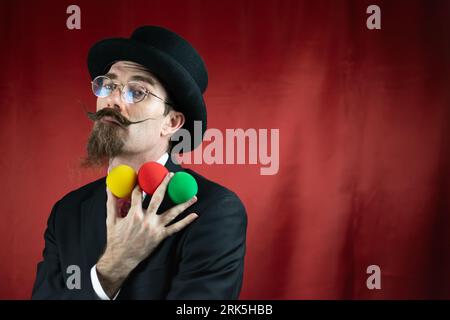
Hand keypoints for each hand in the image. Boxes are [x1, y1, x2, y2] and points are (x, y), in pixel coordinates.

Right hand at [96, 172, 197, 297]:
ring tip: (193, 196)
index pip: (138, 194)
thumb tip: (109, 187)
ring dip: (184, 204)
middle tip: (171, 175)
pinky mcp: (160, 236)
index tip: (143, 177)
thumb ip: (111, 202)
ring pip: (172, 213)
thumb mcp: (111, 220)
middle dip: (165, 185)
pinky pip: (176, 228)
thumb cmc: (115, 239)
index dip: (140, 185)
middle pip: (158, 198)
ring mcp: (155, 228)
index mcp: (134, 214)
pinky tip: (194, 215)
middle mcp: (146, 219)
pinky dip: (186, 222)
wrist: (121, 259)